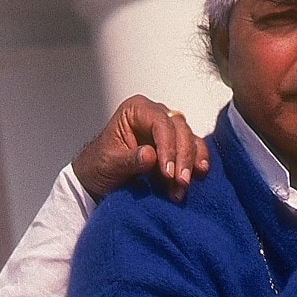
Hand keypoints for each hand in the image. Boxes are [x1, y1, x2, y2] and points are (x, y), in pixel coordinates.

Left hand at [72, 95, 209, 202]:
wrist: (98, 180)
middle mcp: (154, 115)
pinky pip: (193, 150)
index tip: (167, 172)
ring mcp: (166, 130)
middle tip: (180, 181)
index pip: (159, 122)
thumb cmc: (99, 166)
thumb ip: (130, 159)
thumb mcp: (109, 164)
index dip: (167, 146)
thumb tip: (151, 156)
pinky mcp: (174, 146)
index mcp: (135, 110)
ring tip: (183, 186)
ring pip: (189, 139)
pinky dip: (196, 163)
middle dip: (182, 156)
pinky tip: (198, 175)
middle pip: (179, 129)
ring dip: (190, 163)